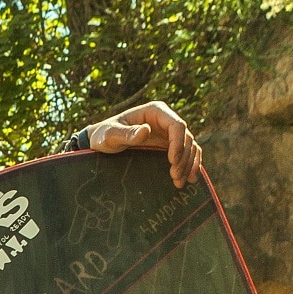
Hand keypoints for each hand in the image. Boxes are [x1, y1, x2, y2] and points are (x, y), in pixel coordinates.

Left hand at [86, 100, 202, 188]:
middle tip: (175, 176)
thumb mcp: (111, 135)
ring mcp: (168, 133)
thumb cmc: (105, 135)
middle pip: (186, 137)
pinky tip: (189, 179)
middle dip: (184, 158)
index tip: (172, 161)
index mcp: (155, 111)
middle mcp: (165, 120)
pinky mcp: (169, 145)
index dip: (178, 143)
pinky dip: (190, 165)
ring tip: (180, 182)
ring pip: (189, 146)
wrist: (102, 143)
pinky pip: (187, 153)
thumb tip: (146, 130)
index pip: (176, 125)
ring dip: (188, 164)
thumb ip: (126, 133)